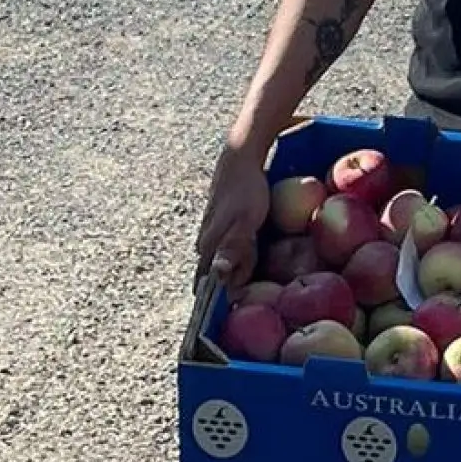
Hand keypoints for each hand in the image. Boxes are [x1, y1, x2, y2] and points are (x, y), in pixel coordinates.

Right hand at [196, 143, 269, 291]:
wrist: (240, 160)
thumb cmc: (246, 192)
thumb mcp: (245, 220)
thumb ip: (233, 247)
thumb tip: (218, 274)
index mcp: (208, 247)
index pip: (211, 286)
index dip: (225, 297)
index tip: (242, 301)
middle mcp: (204, 244)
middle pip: (219, 275)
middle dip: (236, 280)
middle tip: (256, 272)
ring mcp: (210, 234)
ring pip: (223, 260)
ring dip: (240, 265)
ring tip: (256, 254)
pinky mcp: (218, 226)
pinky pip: (229, 248)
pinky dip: (242, 252)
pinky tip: (253, 246)